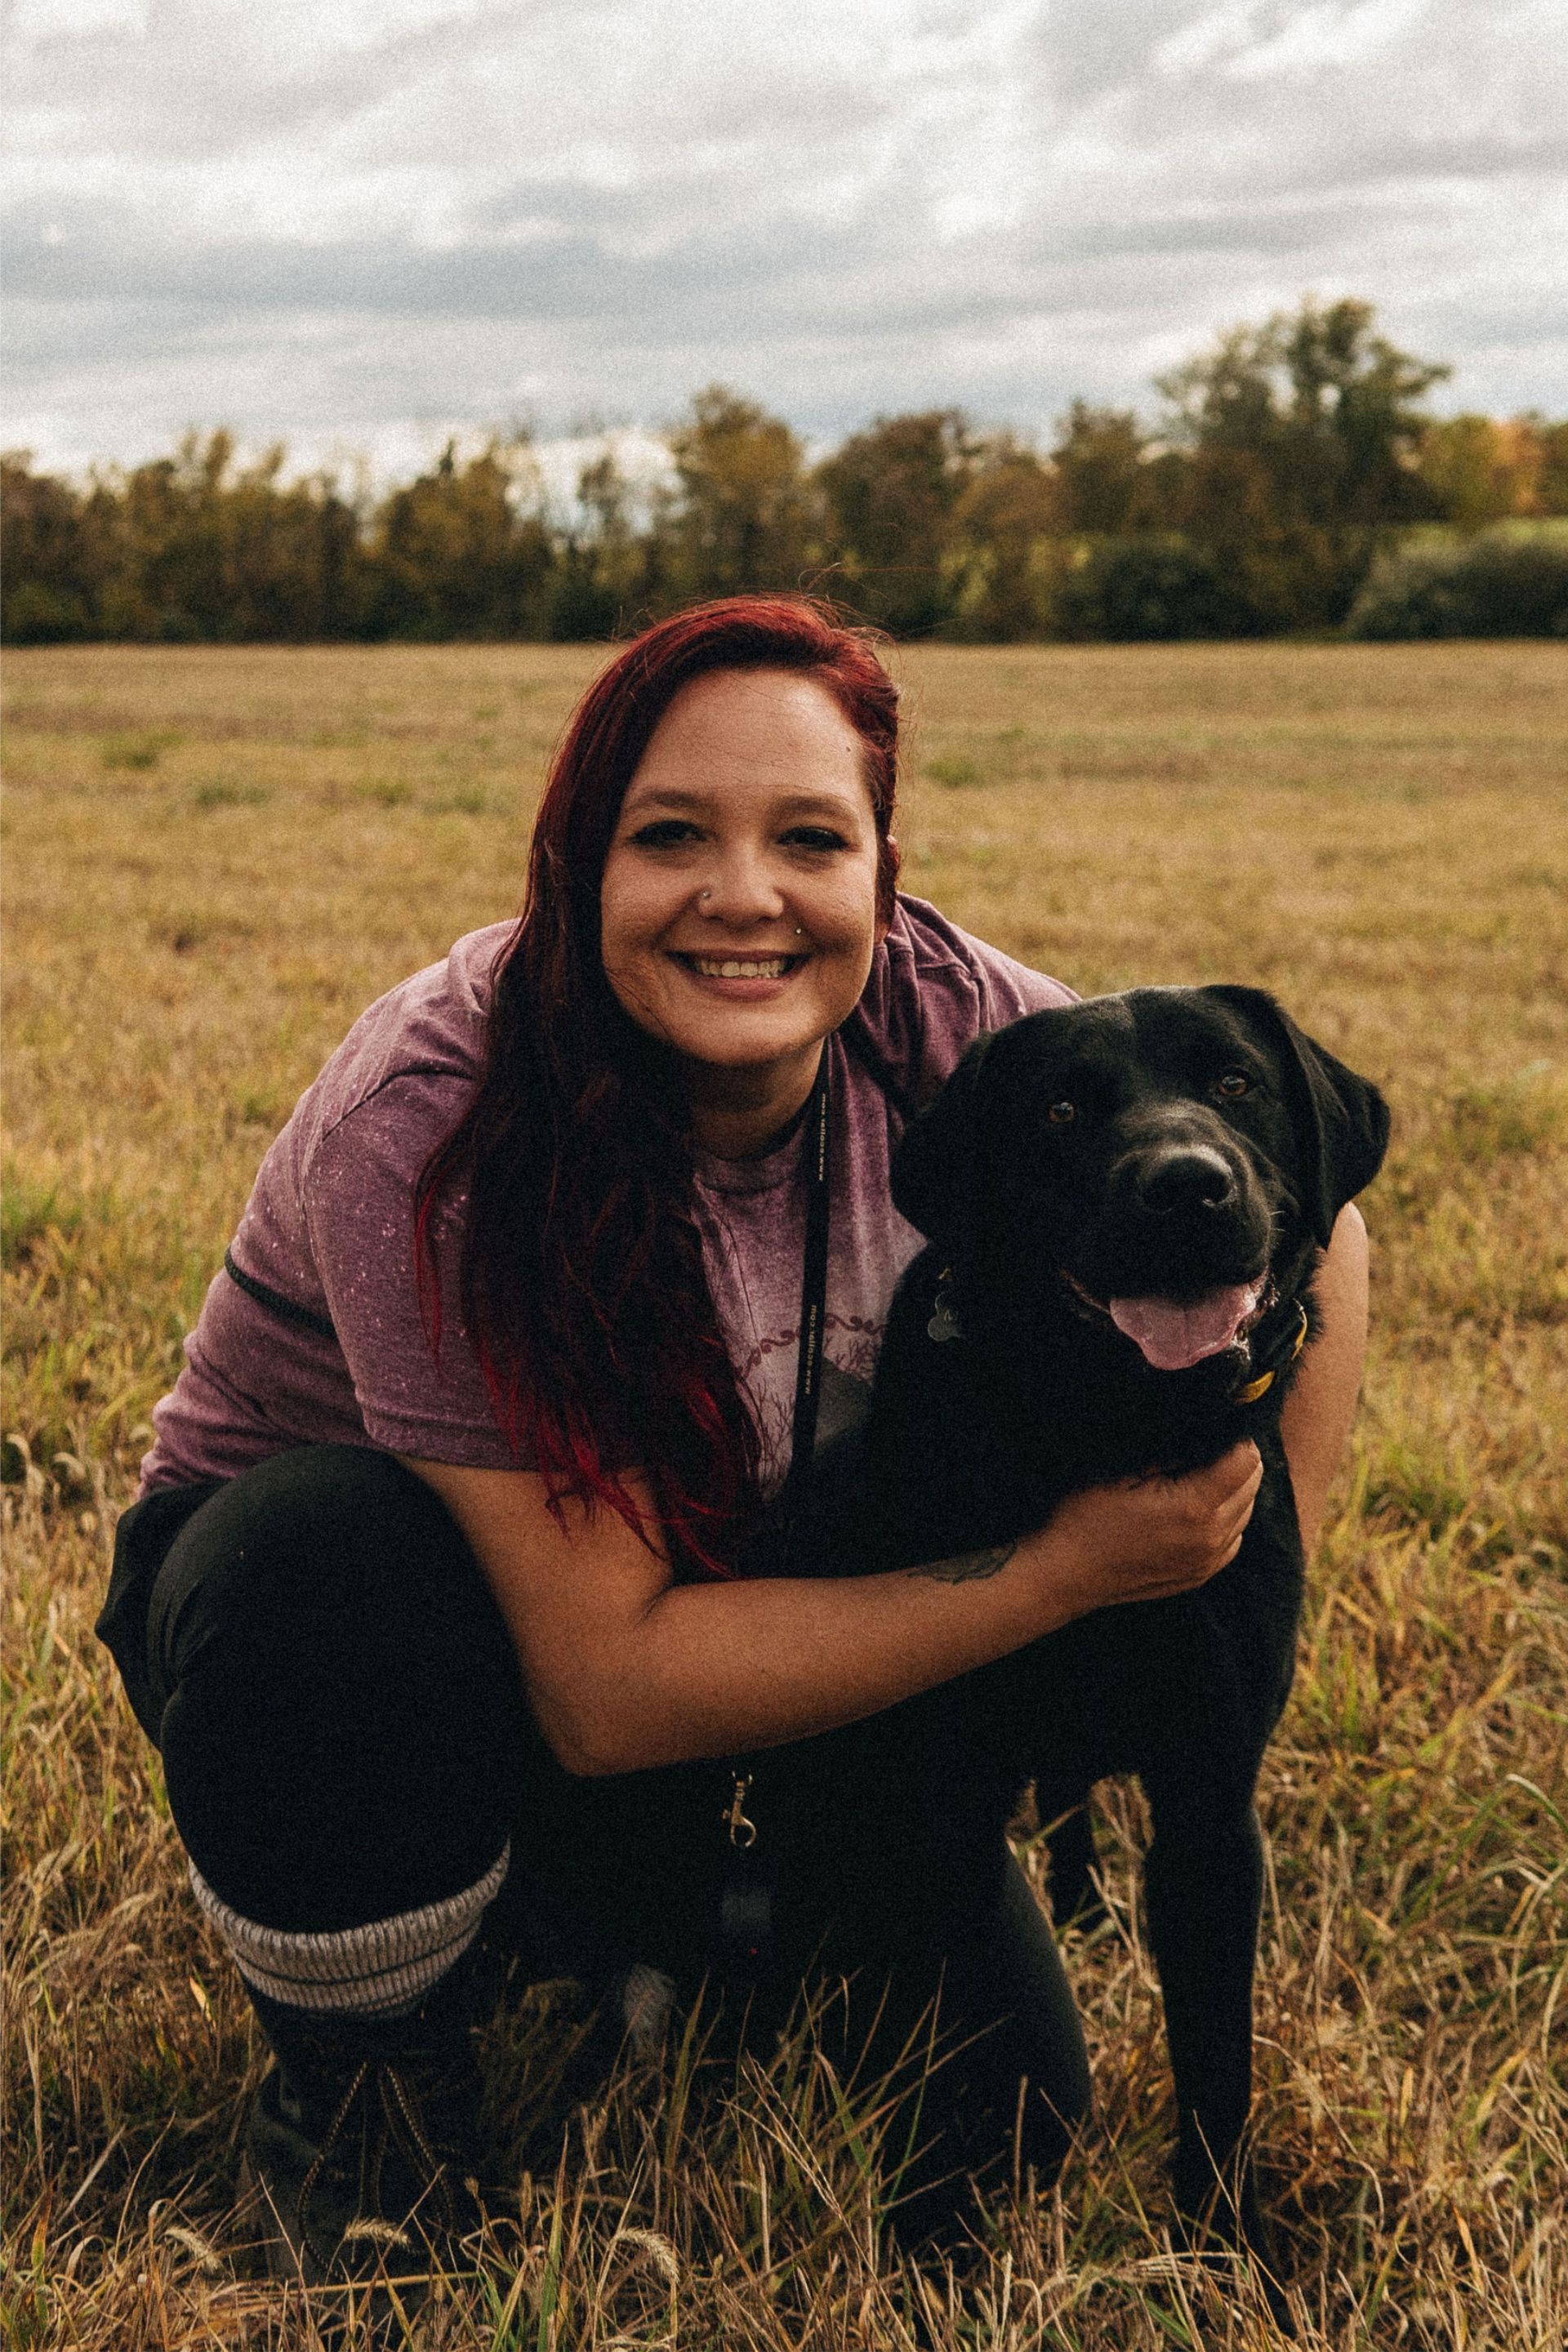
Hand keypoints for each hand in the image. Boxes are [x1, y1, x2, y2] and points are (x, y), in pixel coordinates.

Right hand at [1024, 1441, 1263, 1626]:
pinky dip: (1226, 1519)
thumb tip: (1203, 1434)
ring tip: (1201, 1474)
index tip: (1219, 1426)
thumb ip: (1171, 1453)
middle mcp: (1210, 1538)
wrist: (1065, 1574)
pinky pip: (1233, 1540)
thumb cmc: (1085, 1517)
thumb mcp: (1123, 1471)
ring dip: (1233, 1490)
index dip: (1236, 1437)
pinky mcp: (1199, 1576)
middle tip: (1209, 1445)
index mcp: (1194, 1507)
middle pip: (1252, 1485)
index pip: (1246, 1461)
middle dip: (1238, 1460)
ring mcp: (1206, 1562)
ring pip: (1246, 1513)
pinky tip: (1198, 1509)